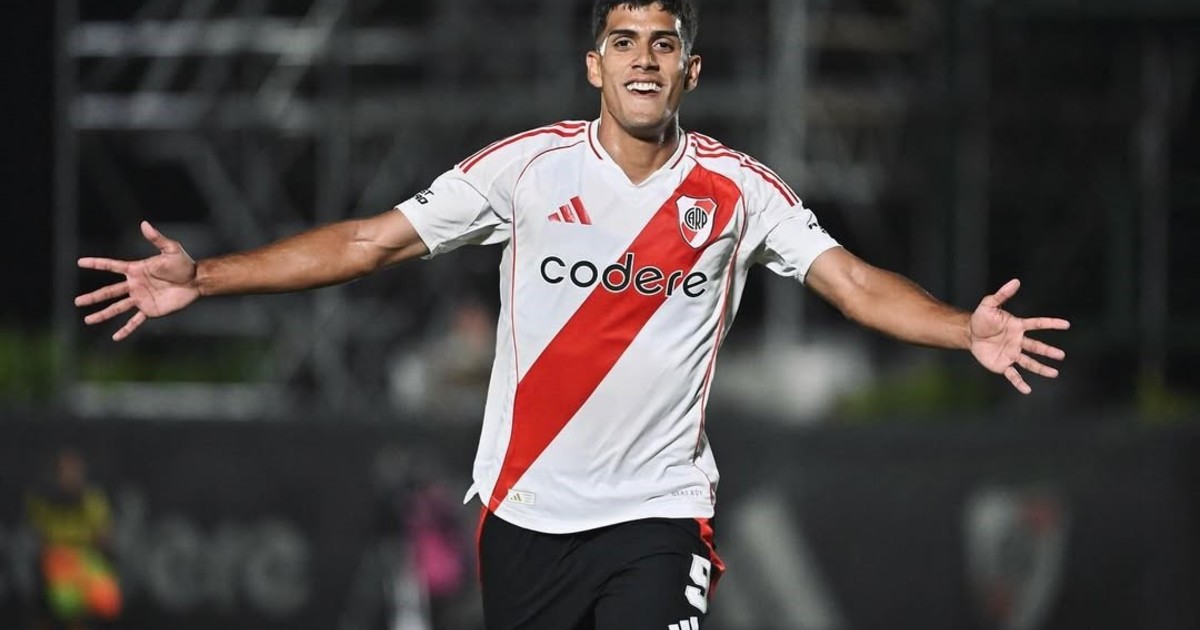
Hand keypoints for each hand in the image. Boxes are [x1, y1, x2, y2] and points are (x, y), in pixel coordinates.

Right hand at [75, 221, 199, 340]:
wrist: (196, 281)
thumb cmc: (184, 264)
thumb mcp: (171, 249)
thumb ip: (156, 238)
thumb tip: (144, 223)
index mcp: (136, 270)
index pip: (111, 266)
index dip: (96, 263)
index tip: (79, 262)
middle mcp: (135, 285)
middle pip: (109, 292)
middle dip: (93, 297)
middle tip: (77, 301)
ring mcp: (141, 299)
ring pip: (117, 308)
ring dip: (102, 314)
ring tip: (87, 320)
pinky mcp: (150, 310)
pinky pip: (135, 321)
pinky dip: (126, 330)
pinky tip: (115, 337)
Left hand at [968, 278, 1069, 393]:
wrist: (970, 333)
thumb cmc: (981, 318)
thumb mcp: (989, 304)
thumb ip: (1002, 294)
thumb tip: (1016, 281)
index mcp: (1018, 326)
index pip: (1038, 324)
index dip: (1051, 324)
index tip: (1066, 324)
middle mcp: (1018, 341)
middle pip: (1036, 347)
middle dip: (1048, 351)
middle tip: (1061, 355)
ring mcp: (1011, 354)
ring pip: (1029, 362)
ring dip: (1041, 368)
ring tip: (1054, 373)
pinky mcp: (1002, 364)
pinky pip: (1013, 375)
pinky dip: (1019, 382)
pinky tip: (1027, 390)